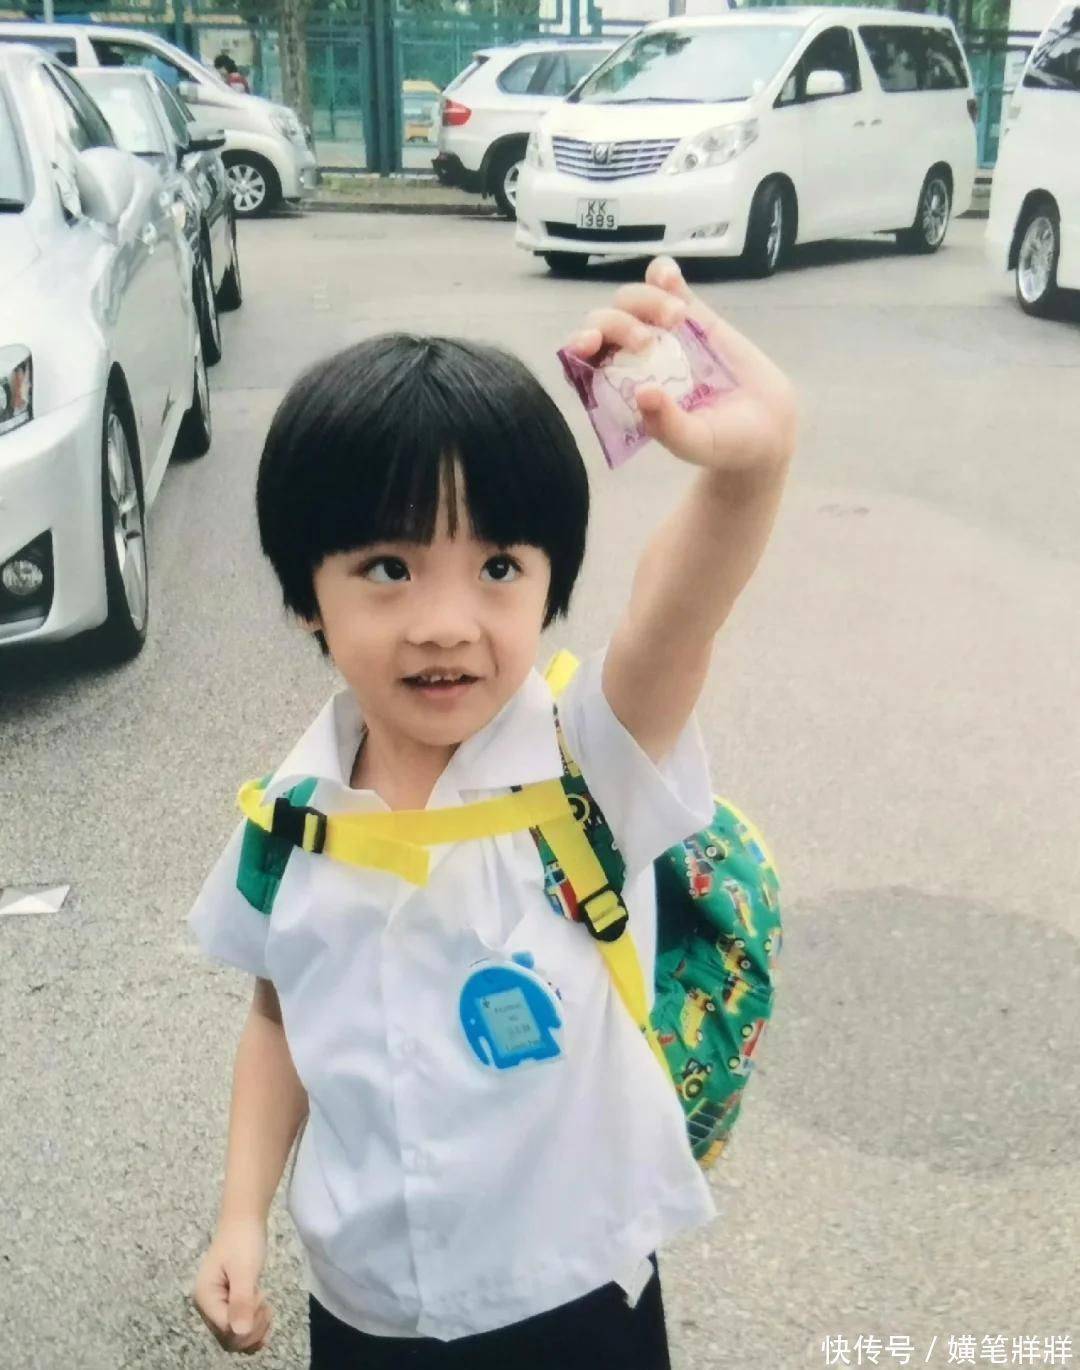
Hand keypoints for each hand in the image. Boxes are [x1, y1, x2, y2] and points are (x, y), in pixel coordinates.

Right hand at [193, 1216, 271, 1354]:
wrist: (244, 1219)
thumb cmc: (243, 1240)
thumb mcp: (245, 1270)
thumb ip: (241, 1301)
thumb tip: (239, 1333)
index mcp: (205, 1298)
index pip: (226, 1330)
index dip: (248, 1323)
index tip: (261, 1298)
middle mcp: (207, 1306)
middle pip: (228, 1338)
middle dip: (252, 1328)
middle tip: (265, 1303)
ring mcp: (217, 1306)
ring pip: (235, 1336)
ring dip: (255, 1329)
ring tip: (267, 1306)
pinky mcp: (228, 1303)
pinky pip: (239, 1326)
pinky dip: (254, 1327)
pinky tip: (266, 1316)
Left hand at [564, 256, 796, 483]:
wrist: (769, 425)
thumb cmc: (722, 443)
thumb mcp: (693, 443)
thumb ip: (667, 425)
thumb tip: (642, 393)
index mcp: (624, 390)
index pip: (589, 360)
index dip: (580, 344)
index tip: (588, 343)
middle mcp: (635, 358)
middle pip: (607, 323)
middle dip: (616, 323)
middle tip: (646, 342)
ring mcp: (663, 333)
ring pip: (633, 300)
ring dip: (646, 300)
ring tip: (677, 318)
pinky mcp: (693, 314)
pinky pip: (667, 284)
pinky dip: (662, 274)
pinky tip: (666, 276)